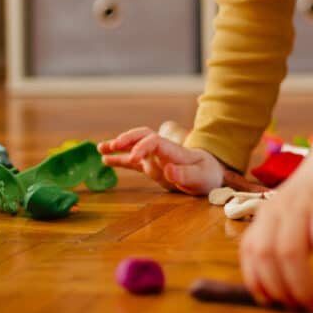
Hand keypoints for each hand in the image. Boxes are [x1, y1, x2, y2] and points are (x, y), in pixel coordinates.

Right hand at [98, 127, 222, 194]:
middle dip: (127, 138)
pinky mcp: (151, 166)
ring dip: (118, 145)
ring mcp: (155, 157)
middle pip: (142, 135)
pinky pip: (132, 161)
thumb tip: (168, 169)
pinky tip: (105, 160)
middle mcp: (162, 150)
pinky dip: (119, 160)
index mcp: (173, 150)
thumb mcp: (201, 178)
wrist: (211, 174)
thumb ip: (185, 174)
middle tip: (112, 145)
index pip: (154, 141)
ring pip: (134, 145)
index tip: (133, 158)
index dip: (142, 147)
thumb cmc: (207, 175)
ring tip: (101, 148)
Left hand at [239, 149, 312, 312]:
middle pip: (266, 255)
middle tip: (298, 307)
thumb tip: (284, 283)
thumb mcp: (295, 212)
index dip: (256, 280)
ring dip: (301, 285)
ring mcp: (306, 204)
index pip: (249, 251)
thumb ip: (286, 239)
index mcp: (268, 213)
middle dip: (279, 290)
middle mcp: (281, 208)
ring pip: (290, 251)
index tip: (271, 301)